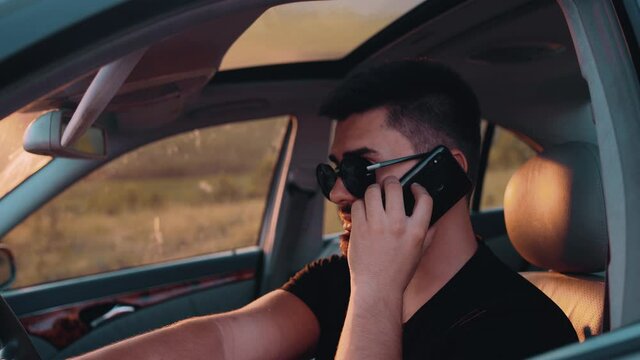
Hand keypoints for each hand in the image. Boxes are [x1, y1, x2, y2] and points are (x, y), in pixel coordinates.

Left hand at [347, 176, 432, 295]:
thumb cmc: (398, 272)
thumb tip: (435, 219)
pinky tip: (363, 211)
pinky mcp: (359, 228)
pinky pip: (358, 204)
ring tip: (374, 196)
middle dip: (391, 182)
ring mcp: (377, 226)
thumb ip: (429, 233)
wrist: (377, 288)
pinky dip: (360, 205)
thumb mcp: (420, 253)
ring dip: (373, 191)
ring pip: (373, 191)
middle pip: (394, 187)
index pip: (424, 199)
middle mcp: (397, 225)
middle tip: (389, 185)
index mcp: (416, 231)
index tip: (414, 188)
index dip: (420, 189)